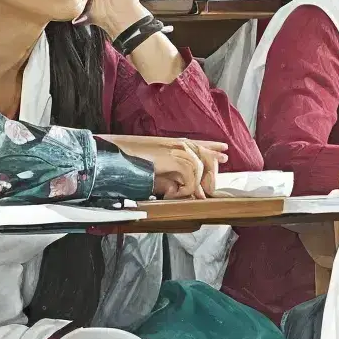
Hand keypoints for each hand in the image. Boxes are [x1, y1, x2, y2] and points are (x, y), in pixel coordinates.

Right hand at [108, 135, 227, 200]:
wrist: (114, 155)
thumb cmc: (130, 161)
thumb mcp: (153, 167)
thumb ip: (168, 173)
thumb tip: (179, 186)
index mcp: (173, 143)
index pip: (199, 143)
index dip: (212, 147)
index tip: (224, 151)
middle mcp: (178, 143)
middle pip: (206, 155)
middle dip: (210, 175)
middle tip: (205, 194)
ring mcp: (177, 149)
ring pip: (199, 169)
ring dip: (192, 187)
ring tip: (179, 196)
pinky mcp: (174, 158)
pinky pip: (191, 179)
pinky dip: (185, 190)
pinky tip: (173, 195)